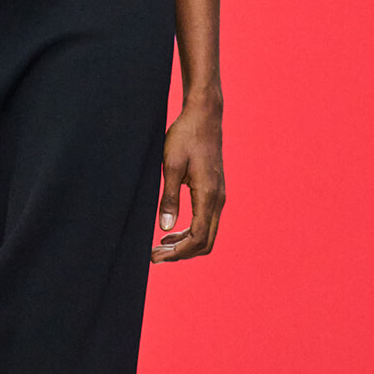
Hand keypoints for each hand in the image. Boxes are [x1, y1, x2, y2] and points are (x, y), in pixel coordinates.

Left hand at [151, 99, 223, 261]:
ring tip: (160, 247)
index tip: (155, 256)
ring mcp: (218, 196)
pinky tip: (171, 231)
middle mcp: (218, 200)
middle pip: (205, 242)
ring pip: (207, 234)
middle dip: (181, 254)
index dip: (177, 253)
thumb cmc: (185, 136)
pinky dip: (190, 233)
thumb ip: (168, 198)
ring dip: (185, 245)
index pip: (197, 238)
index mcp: (208, 195)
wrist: (203, 116)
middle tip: (154, 256)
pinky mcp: (214, 192)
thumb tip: (165, 228)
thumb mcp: (171, 165)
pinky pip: (206, 222)